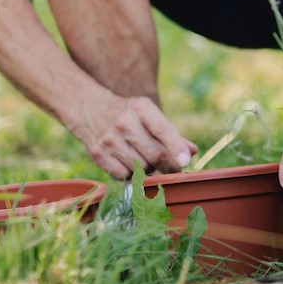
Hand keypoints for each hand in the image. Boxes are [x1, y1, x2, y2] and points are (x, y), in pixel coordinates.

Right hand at [74, 91, 196, 179]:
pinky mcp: (97, 154)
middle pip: (154, 155)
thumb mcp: (149, 114)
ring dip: (149, 171)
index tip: (185, 161)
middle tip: (174, 169)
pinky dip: (131, 175)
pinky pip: (123, 175)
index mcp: (141, 108)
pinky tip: (130, 164)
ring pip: (140, 168)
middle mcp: (124, 123)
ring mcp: (109, 139)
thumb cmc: (130, 114)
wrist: (90, 109)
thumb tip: (192, 152)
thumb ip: (171, 134)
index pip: (162, 130)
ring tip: (148, 162)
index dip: (176, 148)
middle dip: (168, 166)